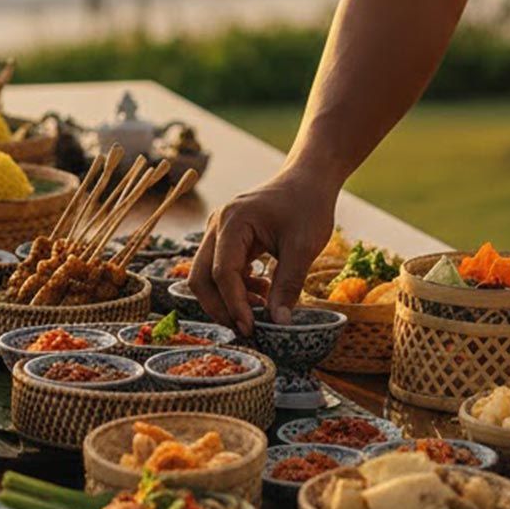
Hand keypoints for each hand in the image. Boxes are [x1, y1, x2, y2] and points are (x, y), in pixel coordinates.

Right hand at [188, 168, 338, 333]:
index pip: (222, 273)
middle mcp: (217, 225)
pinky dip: (236, 288)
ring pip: (206, 276)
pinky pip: (220, 270)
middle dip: (220, 308)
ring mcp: (218, 231)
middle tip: (247, 328)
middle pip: (200, 277)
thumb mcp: (304, 247)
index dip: (234, 305)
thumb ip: (288, 285)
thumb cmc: (308, 205)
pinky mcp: (227, 239)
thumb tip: (279, 323)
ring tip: (263, 306)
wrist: (309, 179)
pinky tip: (263, 290)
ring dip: (228, 299)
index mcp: (232, 222)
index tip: (251, 328)